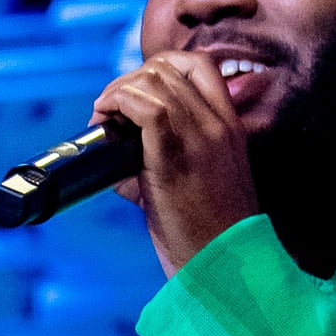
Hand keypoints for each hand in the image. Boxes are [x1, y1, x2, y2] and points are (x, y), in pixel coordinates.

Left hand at [92, 54, 260, 275]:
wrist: (224, 269)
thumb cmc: (209, 237)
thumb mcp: (203, 184)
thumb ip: (169, 157)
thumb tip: (116, 150)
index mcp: (231, 128)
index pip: (202, 65)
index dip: (162, 67)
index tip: (138, 93)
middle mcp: (218, 125)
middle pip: (168, 67)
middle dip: (131, 79)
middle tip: (111, 110)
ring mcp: (199, 137)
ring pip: (153, 80)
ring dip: (118, 91)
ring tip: (104, 118)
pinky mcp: (173, 156)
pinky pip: (143, 105)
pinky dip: (116, 103)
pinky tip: (105, 121)